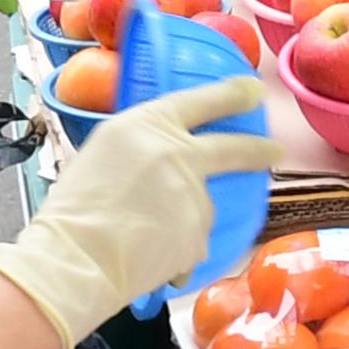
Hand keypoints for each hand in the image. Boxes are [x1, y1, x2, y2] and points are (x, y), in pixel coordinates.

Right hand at [0, 78, 277, 344]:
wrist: (75, 259)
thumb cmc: (73, 207)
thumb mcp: (102, 150)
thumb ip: (141, 144)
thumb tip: (162, 151)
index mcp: (148, 124)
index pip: (201, 100)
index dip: (231, 93)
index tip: (252, 89)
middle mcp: (179, 154)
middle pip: (233, 148)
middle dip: (259, 149)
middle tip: (274, 150)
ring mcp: (193, 196)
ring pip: (200, 204)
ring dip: (182, 219)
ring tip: (139, 235)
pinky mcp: (197, 235)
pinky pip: (192, 242)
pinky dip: (176, 252)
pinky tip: (146, 257)